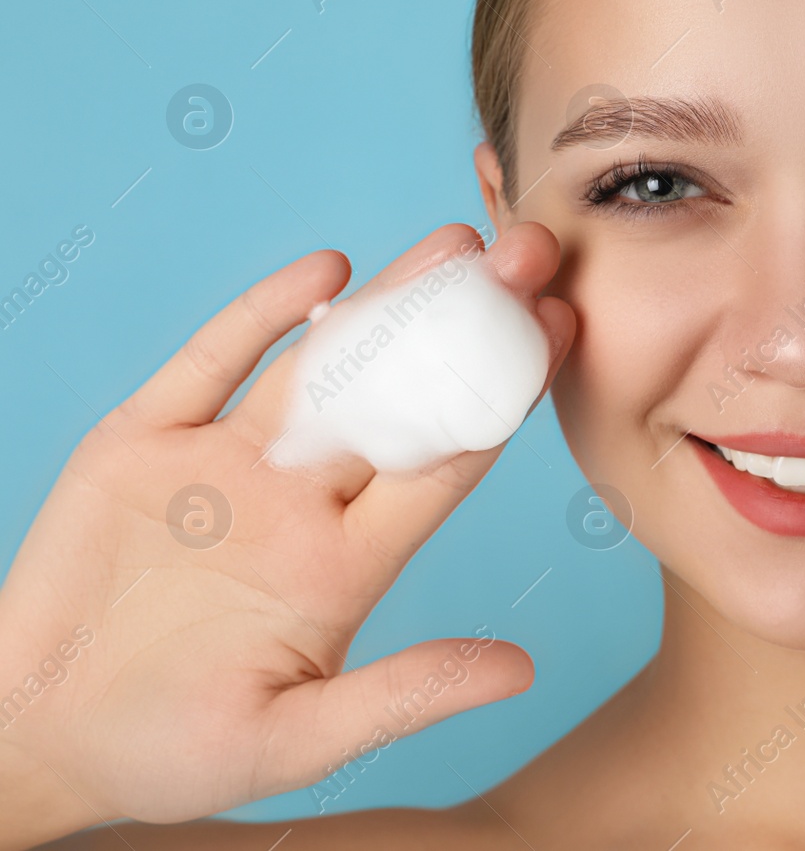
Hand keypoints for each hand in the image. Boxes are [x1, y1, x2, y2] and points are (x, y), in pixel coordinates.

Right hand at [0, 223, 574, 842]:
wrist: (33, 736)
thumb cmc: (167, 753)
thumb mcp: (291, 742)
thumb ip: (403, 695)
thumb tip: (525, 672)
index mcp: (345, 564)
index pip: (443, 465)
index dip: (502, 400)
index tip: (560, 332)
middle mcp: (300, 500)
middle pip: (399, 396)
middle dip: (463, 326)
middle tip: (531, 253)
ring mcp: (226, 461)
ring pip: (321, 365)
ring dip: (385, 302)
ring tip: (453, 243)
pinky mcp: (148, 439)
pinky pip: (212, 361)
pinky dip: (263, 314)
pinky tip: (328, 272)